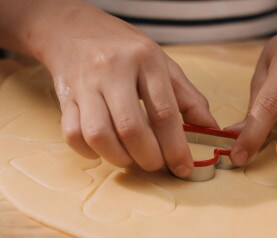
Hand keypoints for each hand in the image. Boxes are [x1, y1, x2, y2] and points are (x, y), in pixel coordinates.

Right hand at [37, 6, 217, 176]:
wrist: (74, 29)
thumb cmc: (126, 50)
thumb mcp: (162, 63)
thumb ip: (188, 98)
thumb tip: (211, 130)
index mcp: (145, 60)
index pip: (164, 112)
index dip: (176, 147)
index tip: (184, 168)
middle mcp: (113, 70)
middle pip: (130, 127)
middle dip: (148, 157)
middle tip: (156, 165)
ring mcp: (85, 84)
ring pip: (98, 134)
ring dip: (118, 157)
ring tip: (131, 159)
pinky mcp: (66, 97)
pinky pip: (72, 134)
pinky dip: (90, 151)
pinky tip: (104, 150)